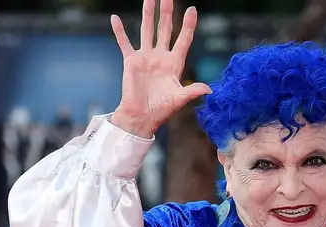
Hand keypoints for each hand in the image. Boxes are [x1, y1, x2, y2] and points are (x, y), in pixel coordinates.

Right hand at [110, 0, 211, 137]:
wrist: (141, 117)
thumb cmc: (161, 110)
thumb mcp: (179, 99)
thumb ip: (193, 91)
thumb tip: (210, 90)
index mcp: (175, 63)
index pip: (183, 39)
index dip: (188, 25)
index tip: (192, 10)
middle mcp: (161, 57)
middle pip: (165, 29)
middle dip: (167, 12)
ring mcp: (146, 57)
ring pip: (147, 30)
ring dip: (148, 14)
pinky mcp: (131, 61)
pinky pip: (124, 43)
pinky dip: (120, 31)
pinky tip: (115, 18)